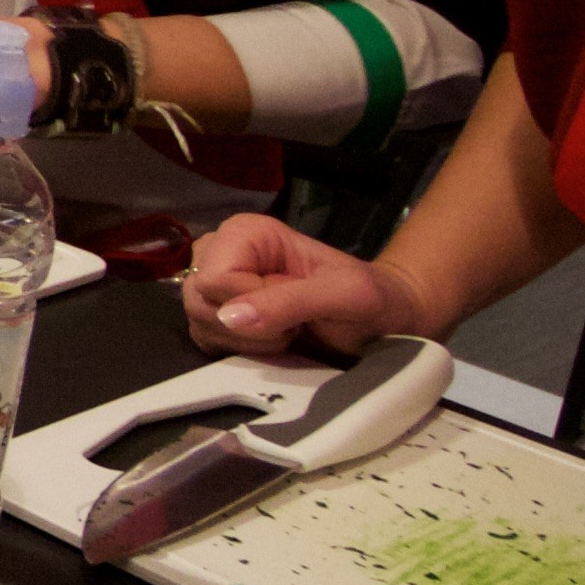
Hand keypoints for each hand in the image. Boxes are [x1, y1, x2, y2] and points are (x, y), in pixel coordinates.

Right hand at [183, 215, 444, 355]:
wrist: (384, 320)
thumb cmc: (372, 299)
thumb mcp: (344, 295)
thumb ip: (290, 301)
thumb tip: (230, 316)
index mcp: (244, 233)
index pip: (214, 279)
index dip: (249, 305)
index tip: (293, 310)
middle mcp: (220, 253)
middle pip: (200, 302)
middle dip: (248, 328)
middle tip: (293, 325)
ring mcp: (215, 287)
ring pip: (201, 325)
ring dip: (248, 343)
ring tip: (288, 332)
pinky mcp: (216, 316)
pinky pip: (206, 340)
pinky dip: (241, 352)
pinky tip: (273, 343)